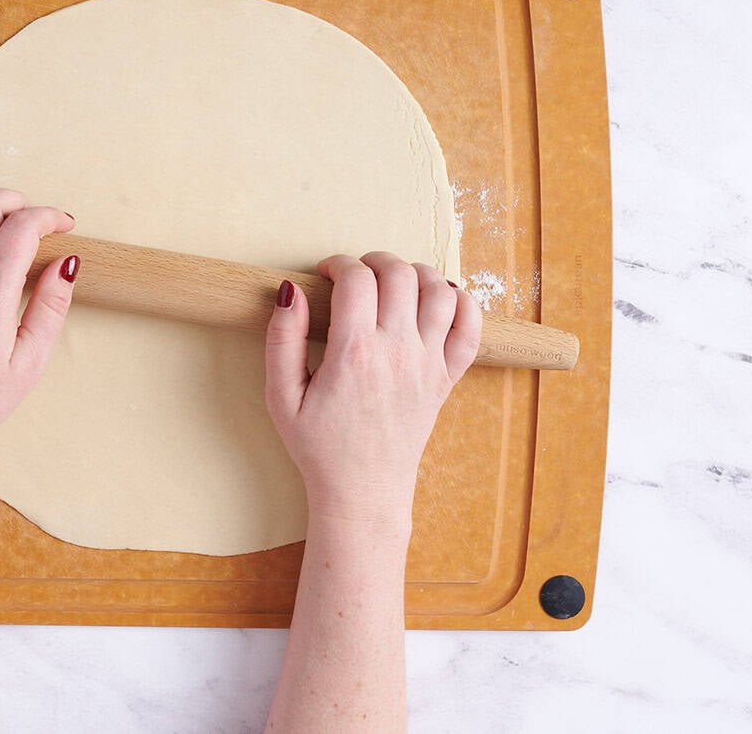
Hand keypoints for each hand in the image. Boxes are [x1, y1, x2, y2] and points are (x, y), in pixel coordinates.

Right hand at [264, 252, 480, 523]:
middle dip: (374, 260)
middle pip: (399, 273)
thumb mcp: (280, 397)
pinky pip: (470, 326)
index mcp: (354, 353)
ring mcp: (429, 363)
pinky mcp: (447, 377)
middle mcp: (398, 351)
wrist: (362, 491)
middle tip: (356, 275)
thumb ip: (281, 339)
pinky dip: (461, 302)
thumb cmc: (319, 446)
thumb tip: (290, 291)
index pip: (356, 278)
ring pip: (439, 290)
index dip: (337, 263)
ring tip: (393, 284)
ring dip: (416, 273)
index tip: (325, 274)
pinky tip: (437, 301)